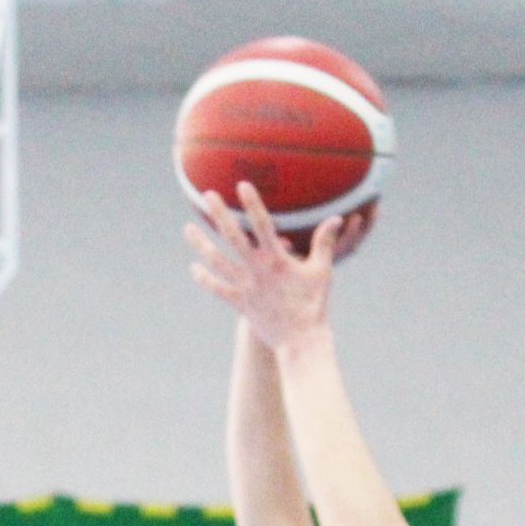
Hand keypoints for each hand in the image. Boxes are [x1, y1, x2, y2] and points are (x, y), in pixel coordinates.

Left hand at [185, 183, 352, 350]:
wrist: (300, 341)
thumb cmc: (314, 304)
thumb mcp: (322, 271)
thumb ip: (324, 243)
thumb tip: (336, 219)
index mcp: (277, 260)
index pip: (262, 225)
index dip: (252, 203)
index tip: (242, 185)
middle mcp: (257, 270)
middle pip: (233, 237)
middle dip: (219, 215)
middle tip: (207, 195)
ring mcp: (245, 287)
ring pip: (217, 261)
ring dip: (201, 244)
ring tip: (188, 229)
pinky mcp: (240, 303)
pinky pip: (217, 289)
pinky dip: (204, 278)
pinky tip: (193, 267)